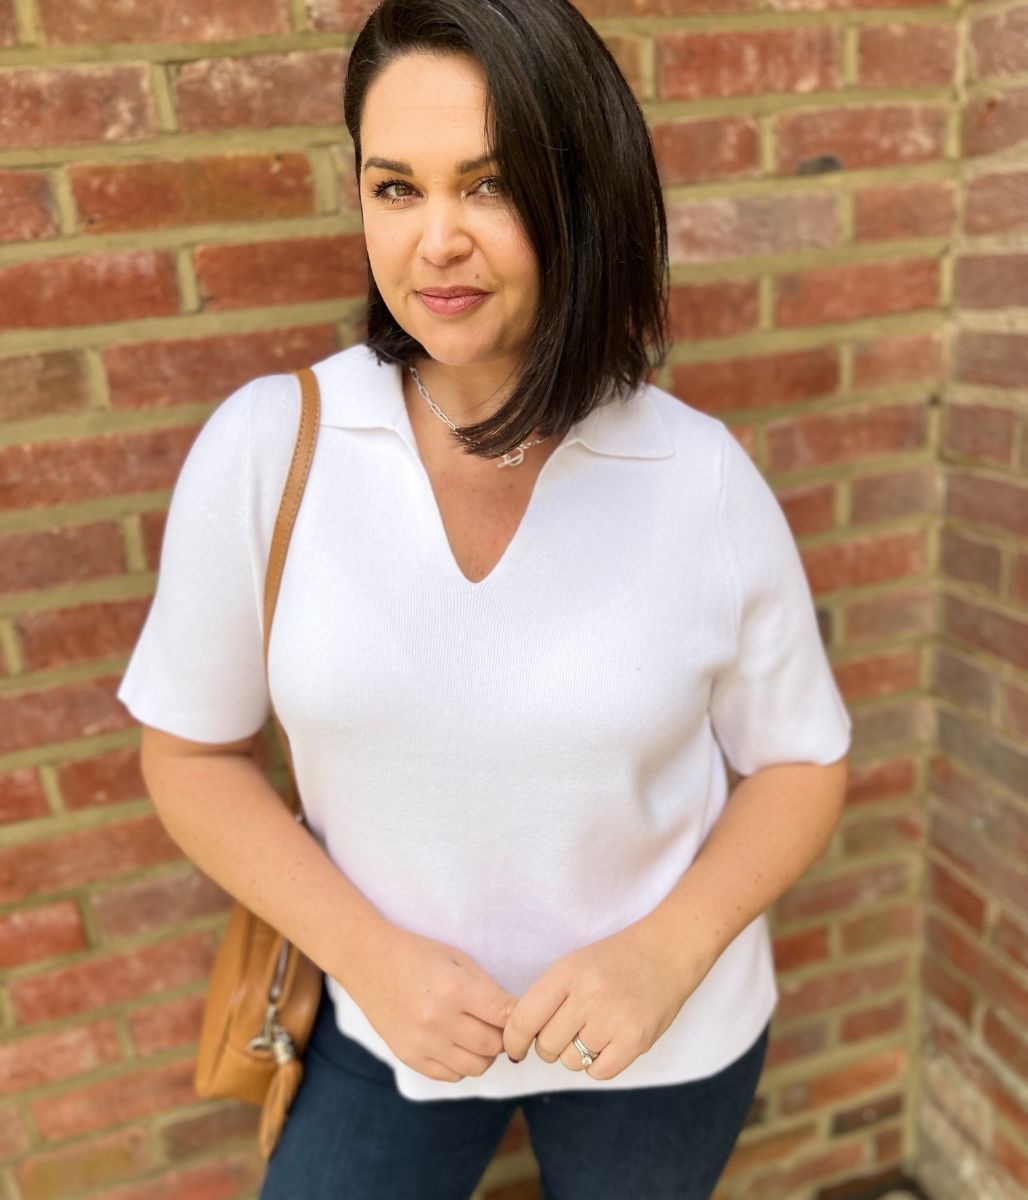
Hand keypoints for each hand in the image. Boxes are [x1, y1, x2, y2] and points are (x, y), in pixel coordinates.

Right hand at [346, 924, 517, 1082]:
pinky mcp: (410, 1058)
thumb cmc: (418, 955)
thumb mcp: (457, 958)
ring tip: (477, 1034)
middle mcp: (438, 1020)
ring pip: (476, 1067)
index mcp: (454, 989)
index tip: (522, 1015)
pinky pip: (452, 1076)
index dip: (519, 1017)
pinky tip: (456, 1043)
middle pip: (494, 1046)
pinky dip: (462, 1064)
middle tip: (497, 1023)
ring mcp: (422, 1043)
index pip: (504, 1015)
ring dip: (485, 1053)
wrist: (369, 963)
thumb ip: (488, 988)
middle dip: (503, 1036)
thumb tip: (515, 1015)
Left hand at [502, 919, 712, 1080]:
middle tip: (565, 1031)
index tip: (515, 1048)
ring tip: (593, 1030)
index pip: (523, 1019)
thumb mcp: (574, 964)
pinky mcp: (636, 1040)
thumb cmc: (614, 961)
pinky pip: (598, 1072)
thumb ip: (546, 998)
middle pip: (546, 1046)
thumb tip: (517, 1039)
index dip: (513, 1041)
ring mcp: (614, 1019)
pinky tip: (607, 1043)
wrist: (666, 952)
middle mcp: (588, 995)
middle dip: (549, 1046)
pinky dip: (598, 1064)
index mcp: (567, 972)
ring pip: (571, 1061)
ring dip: (576, 1054)